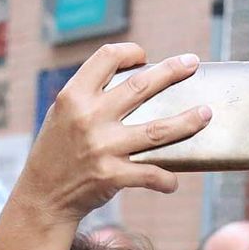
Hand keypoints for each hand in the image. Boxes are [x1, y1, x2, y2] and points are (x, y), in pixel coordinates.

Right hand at [12, 45, 209, 226]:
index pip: (107, 58)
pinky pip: (150, 174)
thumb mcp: (62, 115)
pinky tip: (173, 182)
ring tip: (206, 114)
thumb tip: (135, 82)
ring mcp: (103, 147)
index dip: (130, 52)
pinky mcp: (112, 176)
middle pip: (141, 86)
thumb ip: (91, 97)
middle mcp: (89, 118)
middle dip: (173, 71)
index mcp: (73, 96)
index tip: (144, 58)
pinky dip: (166, 179)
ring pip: (158, 130)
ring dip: (187, 121)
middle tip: (191, 64)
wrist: (42, 197)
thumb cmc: (56, 153)